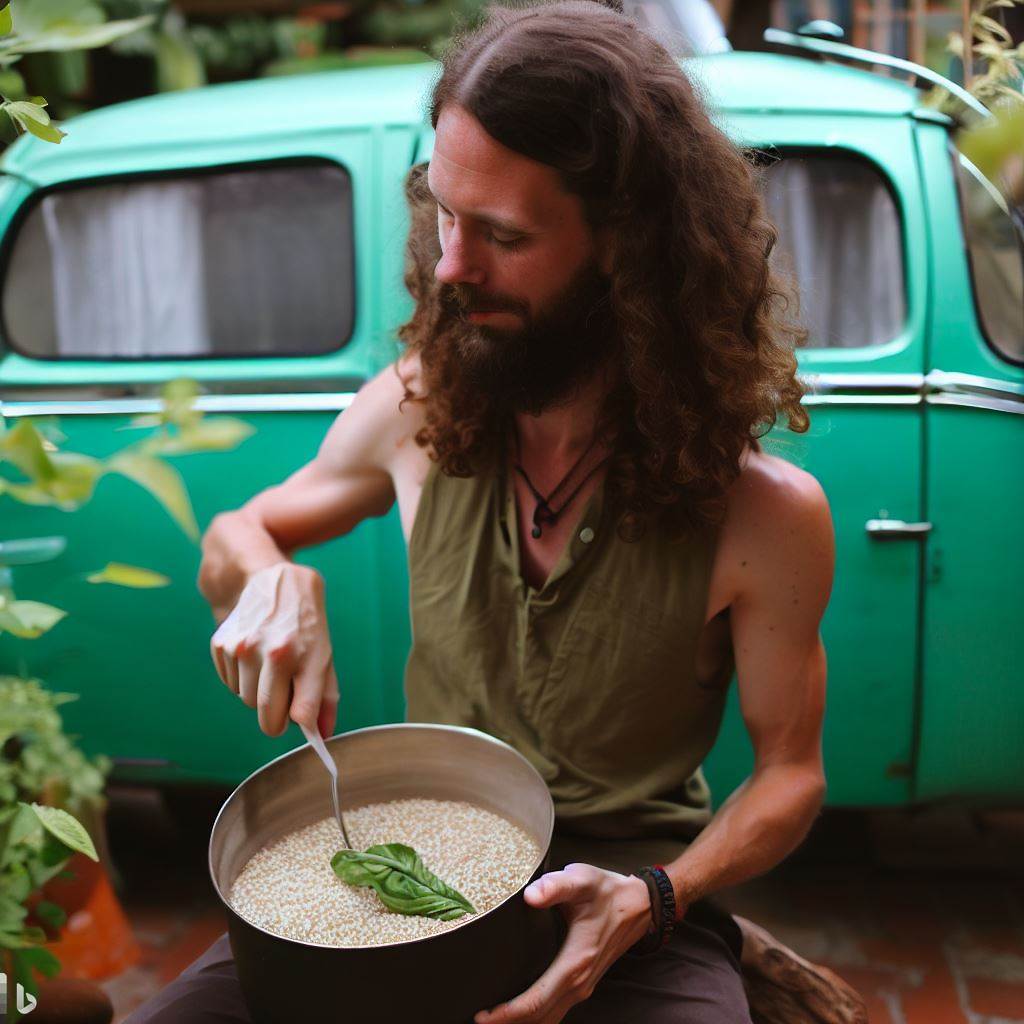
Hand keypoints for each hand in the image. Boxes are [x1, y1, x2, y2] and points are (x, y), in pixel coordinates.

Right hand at [210, 562, 338, 738]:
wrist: (274, 581)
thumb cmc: (305, 625)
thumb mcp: (324, 654)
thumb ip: (325, 696)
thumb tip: (323, 734)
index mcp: (299, 654)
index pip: (299, 714)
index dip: (301, 723)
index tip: (301, 721)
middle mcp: (267, 651)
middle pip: (266, 716)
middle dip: (277, 715)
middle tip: (286, 695)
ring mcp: (240, 647)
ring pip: (247, 701)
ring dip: (259, 693)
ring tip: (270, 666)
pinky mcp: (220, 644)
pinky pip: (230, 684)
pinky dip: (242, 679)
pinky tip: (254, 656)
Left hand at [475, 863, 651, 1023]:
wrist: (639, 905)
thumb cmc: (606, 891)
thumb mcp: (581, 880)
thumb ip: (555, 886)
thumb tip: (530, 896)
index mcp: (575, 962)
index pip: (536, 1001)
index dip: (507, 1013)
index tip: (481, 1016)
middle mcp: (579, 982)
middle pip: (540, 1018)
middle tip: (478, 1022)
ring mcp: (583, 986)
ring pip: (549, 1018)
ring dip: (522, 1023)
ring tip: (494, 1021)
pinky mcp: (584, 982)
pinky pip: (557, 1010)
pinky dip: (536, 1017)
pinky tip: (520, 1012)